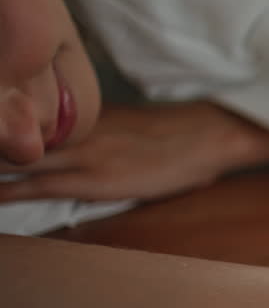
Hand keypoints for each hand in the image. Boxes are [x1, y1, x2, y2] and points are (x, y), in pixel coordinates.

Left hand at [0, 102, 268, 202]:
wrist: (208, 136)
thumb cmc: (181, 138)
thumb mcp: (131, 129)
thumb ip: (103, 136)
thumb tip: (87, 150)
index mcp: (82, 117)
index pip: (27, 120)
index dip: (5, 131)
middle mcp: (75, 130)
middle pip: (14, 136)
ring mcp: (83, 153)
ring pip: (18, 158)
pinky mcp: (94, 179)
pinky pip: (38, 185)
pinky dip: (9, 190)